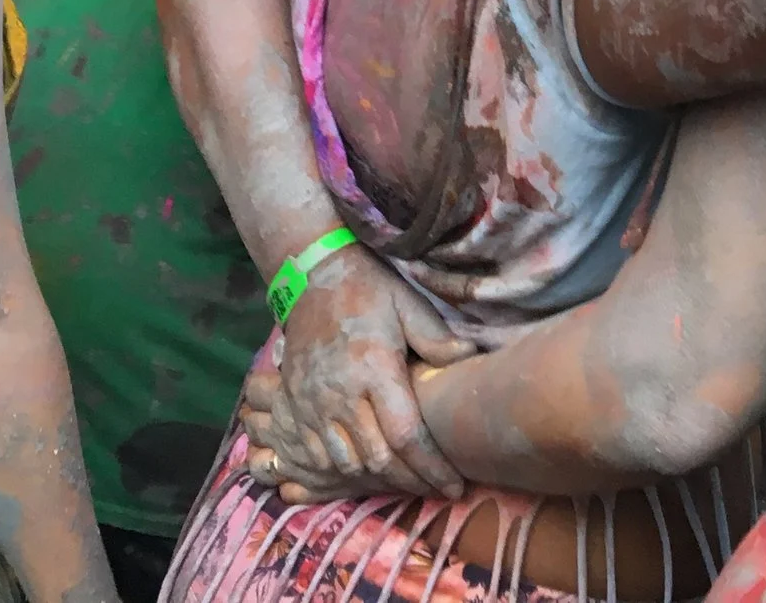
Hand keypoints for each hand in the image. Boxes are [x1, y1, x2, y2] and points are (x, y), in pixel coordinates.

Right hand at [243, 245, 473, 502]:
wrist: (310, 276)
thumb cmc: (368, 289)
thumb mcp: (408, 303)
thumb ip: (437, 338)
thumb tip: (470, 361)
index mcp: (374, 368)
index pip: (405, 435)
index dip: (431, 468)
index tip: (454, 487)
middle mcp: (341, 393)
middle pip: (377, 458)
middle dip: (410, 482)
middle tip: (438, 489)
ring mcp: (313, 403)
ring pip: (345, 464)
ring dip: (379, 481)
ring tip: (409, 483)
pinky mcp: (295, 406)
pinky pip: (316, 456)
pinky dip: (343, 473)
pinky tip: (367, 473)